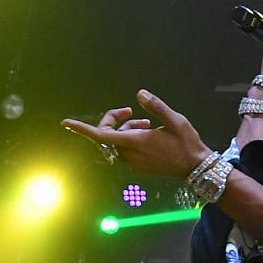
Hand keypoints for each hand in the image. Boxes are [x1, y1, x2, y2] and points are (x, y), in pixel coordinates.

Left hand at [61, 90, 210, 178]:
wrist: (196, 168)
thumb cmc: (187, 143)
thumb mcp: (175, 120)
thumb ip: (155, 106)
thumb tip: (139, 94)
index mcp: (136, 142)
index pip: (101, 136)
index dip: (82, 129)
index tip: (66, 123)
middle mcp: (130, 155)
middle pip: (107, 136)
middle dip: (113, 120)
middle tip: (128, 110)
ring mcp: (133, 164)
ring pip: (116, 143)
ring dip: (125, 130)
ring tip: (145, 122)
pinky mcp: (138, 168)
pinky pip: (124, 151)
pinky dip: (129, 139)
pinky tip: (147, 133)